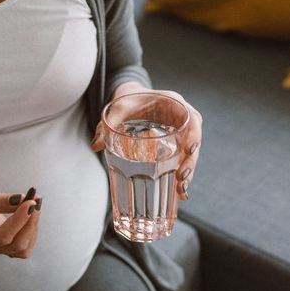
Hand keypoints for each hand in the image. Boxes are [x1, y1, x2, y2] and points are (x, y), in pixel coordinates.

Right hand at [0, 179, 41, 257]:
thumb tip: (22, 200)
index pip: (4, 237)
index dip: (21, 220)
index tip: (31, 201)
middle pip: (17, 245)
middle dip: (29, 222)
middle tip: (35, 198)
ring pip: (23, 246)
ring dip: (32, 226)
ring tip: (34, 201)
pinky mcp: (2, 240)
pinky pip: (23, 240)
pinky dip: (30, 226)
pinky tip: (29, 209)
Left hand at [90, 83, 202, 199]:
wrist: (132, 97)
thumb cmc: (128, 99)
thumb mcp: (118, 108)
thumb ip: (106, 125)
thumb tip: (95, 146)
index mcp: (173, 103)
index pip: (192, 118)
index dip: (194, 135)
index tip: (189, 150)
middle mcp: (181, 118)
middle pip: (194, 141)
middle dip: (190, 161)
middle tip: (181, 178)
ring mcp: (180, 132)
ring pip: (190, 154)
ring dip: (188, 173)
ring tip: (182, 192)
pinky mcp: (176, 143)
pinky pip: (182, 159)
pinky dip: (181, 175)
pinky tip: (180, 193)